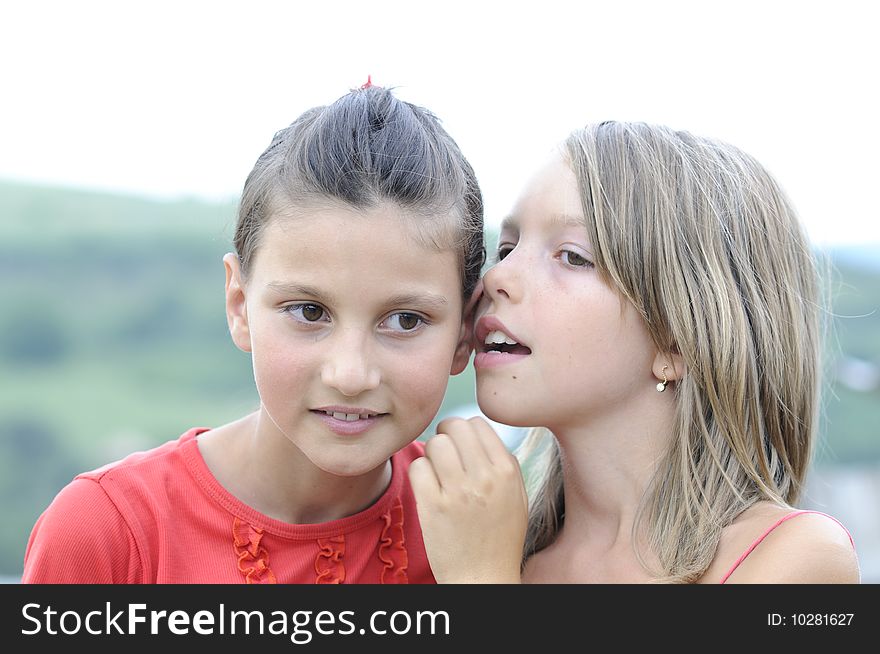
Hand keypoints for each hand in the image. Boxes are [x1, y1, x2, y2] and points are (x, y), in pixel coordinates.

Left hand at [409, 416, 527, 582]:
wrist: (484, 578)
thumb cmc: (500, 537)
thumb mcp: (517, 496)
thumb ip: (502, 462)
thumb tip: (476, 432)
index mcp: (507, 471)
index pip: (478, 423)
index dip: (464, 431)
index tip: (460, 447)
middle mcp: (485, 477)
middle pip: (454, 427)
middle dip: (445, 436)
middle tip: (444, 455)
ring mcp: (458, 492)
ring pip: (435, 444)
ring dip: (432, 455)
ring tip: (437, 473)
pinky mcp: (433, 506)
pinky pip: (418, 467)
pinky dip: (419, 474)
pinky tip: (427, 488)